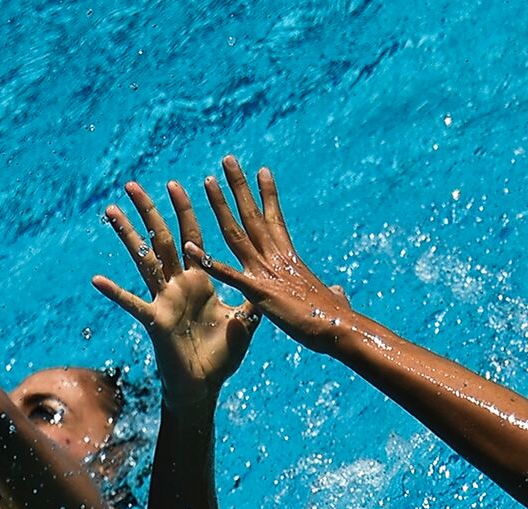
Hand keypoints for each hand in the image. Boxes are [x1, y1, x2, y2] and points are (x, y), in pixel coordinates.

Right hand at [93, 181, 258, 411]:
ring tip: (111, 211)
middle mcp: (177, 284)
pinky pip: (133, 303)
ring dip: (128, 235)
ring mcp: (163, 299)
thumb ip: (252, 298)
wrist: (203, 385)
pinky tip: (97, 279)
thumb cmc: (221, 356)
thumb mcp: (244, 321)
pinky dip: (115, 292)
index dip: (185, 211)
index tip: (176, 184)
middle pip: (161, 239)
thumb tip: (268, 278)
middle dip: (149, 211)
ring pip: (143, 260)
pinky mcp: (155, 319)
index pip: (191, 237)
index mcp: (199, 280)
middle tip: (133, 184)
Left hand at [185, 156, 350, 352]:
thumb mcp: (332, 299)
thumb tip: (338, 290)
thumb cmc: (337, 318)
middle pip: (252, 214)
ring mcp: (265, 271)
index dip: (267, 195)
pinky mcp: (257, 291)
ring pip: (236, 232)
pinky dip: (208, 262)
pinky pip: (227, 274)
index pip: (275, 219)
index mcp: (289, 258)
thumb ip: (331, 291)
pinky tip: (190, 248)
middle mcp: (275, 257)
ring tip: (207, 180)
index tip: (261, 170)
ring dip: (220, 206)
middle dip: (238, 186)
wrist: (338, 329)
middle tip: (227, 159)